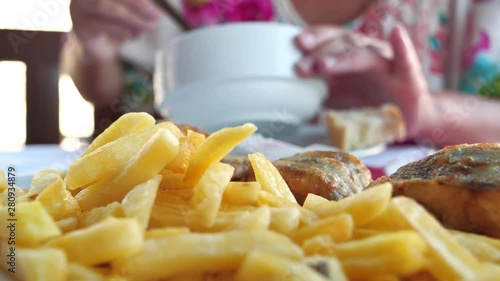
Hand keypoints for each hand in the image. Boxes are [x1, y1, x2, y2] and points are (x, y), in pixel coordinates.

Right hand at [70, 0, 161, 62]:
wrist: (98, 48)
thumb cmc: (116, 24)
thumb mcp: (131, 12)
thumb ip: (140, 6)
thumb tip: (155, 12)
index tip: (155, 8)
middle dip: (137, 4)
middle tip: (156, 16)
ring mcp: (79, 9)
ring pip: (102, 6)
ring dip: (130, 18)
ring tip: (148, 27)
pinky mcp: (79, 27)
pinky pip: (98, 26)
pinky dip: (119, 31)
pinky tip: (130, 36)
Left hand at [295, 25, 432, 138]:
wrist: (405, 118)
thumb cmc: (369, 105)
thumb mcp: (338, 100)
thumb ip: (318, 95)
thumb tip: (289, 106)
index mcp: (348, 56)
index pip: (329, 40)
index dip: (313, 39)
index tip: (296, 44)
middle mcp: (366, 53)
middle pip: (342, 45)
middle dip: (320, 53)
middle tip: (301, 65)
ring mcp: (387, 63)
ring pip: (364, 55)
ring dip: (343, 57)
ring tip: (324, 65)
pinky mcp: (409, 76)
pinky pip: (406, 60)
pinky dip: (403, 46)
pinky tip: (397, 33)